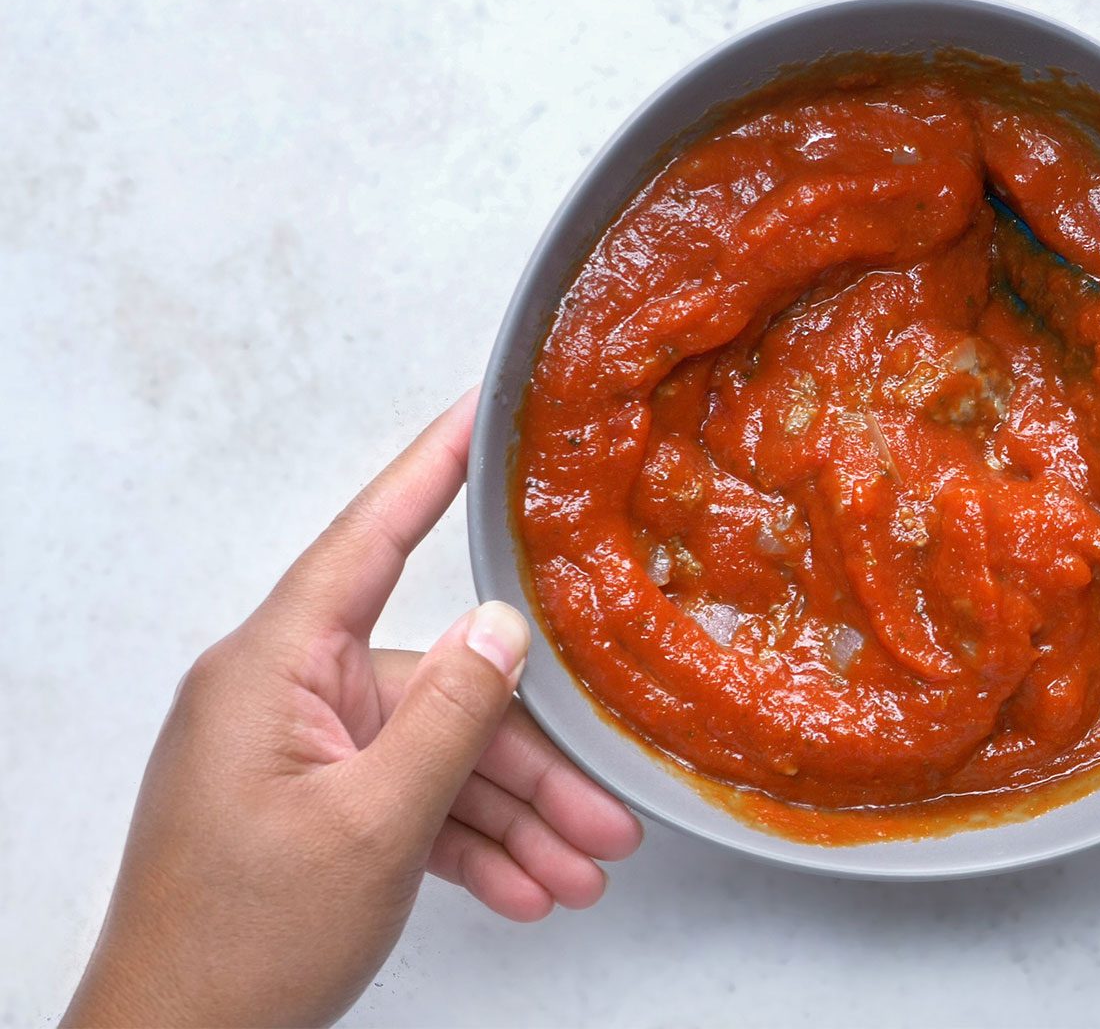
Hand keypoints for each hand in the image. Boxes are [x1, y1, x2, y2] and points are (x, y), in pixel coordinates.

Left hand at [64, 390, 641, 1027]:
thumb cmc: (238, 944)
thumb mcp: (373, 826)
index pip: (368, 540)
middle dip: (530, 757)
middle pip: (440, 686)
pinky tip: (529, 888)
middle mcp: (288, 697)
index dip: (432, 468)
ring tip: (582, 869)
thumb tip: (503, 626)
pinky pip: (412, 802)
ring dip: (515, 815)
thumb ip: (452, 715)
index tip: (484, 409)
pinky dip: (471, 843)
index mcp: (274, 670)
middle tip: (607, 811)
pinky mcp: (316, 807)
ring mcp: (303, 756)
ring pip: (439, 755)